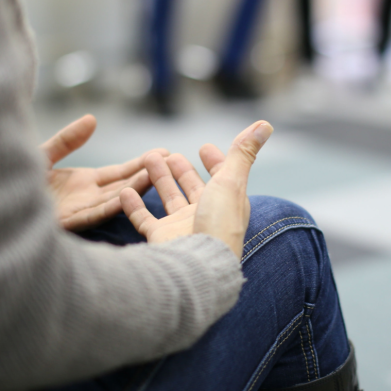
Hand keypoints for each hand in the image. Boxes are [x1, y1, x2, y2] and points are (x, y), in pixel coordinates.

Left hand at [41, 114, 166, 230]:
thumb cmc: (10, 182)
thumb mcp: (43, 155)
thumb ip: (68, 140)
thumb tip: (93, 119)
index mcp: (82, 183)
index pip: (118, 173)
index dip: (140, 163)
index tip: (164, 153)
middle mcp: (85, 198)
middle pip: (123, 186)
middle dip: (147, 174)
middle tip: (174, 162)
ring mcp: (77, 211)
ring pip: (113, 200)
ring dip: (135, 189)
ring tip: (158, 175)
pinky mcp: (65, 223)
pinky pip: (92, 214)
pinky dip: (110, 205)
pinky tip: (126, 196)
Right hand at [120, 121, 273, 258]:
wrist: (196, 265)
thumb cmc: (218, 224)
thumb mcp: (232, 181)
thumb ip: (243, 153)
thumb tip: (265, 124)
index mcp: (227, 203)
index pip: (222, 177)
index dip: (215, 162)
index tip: (204, 147)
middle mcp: (205, 215)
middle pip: (191, 187)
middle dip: (181, 170)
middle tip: (168, 154)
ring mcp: (182, 228)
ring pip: (168, 199)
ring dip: (158, 179)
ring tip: (147, 158)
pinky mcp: (161, 239)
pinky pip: (144, 220)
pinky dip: (134, 206)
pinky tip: (125, 190)